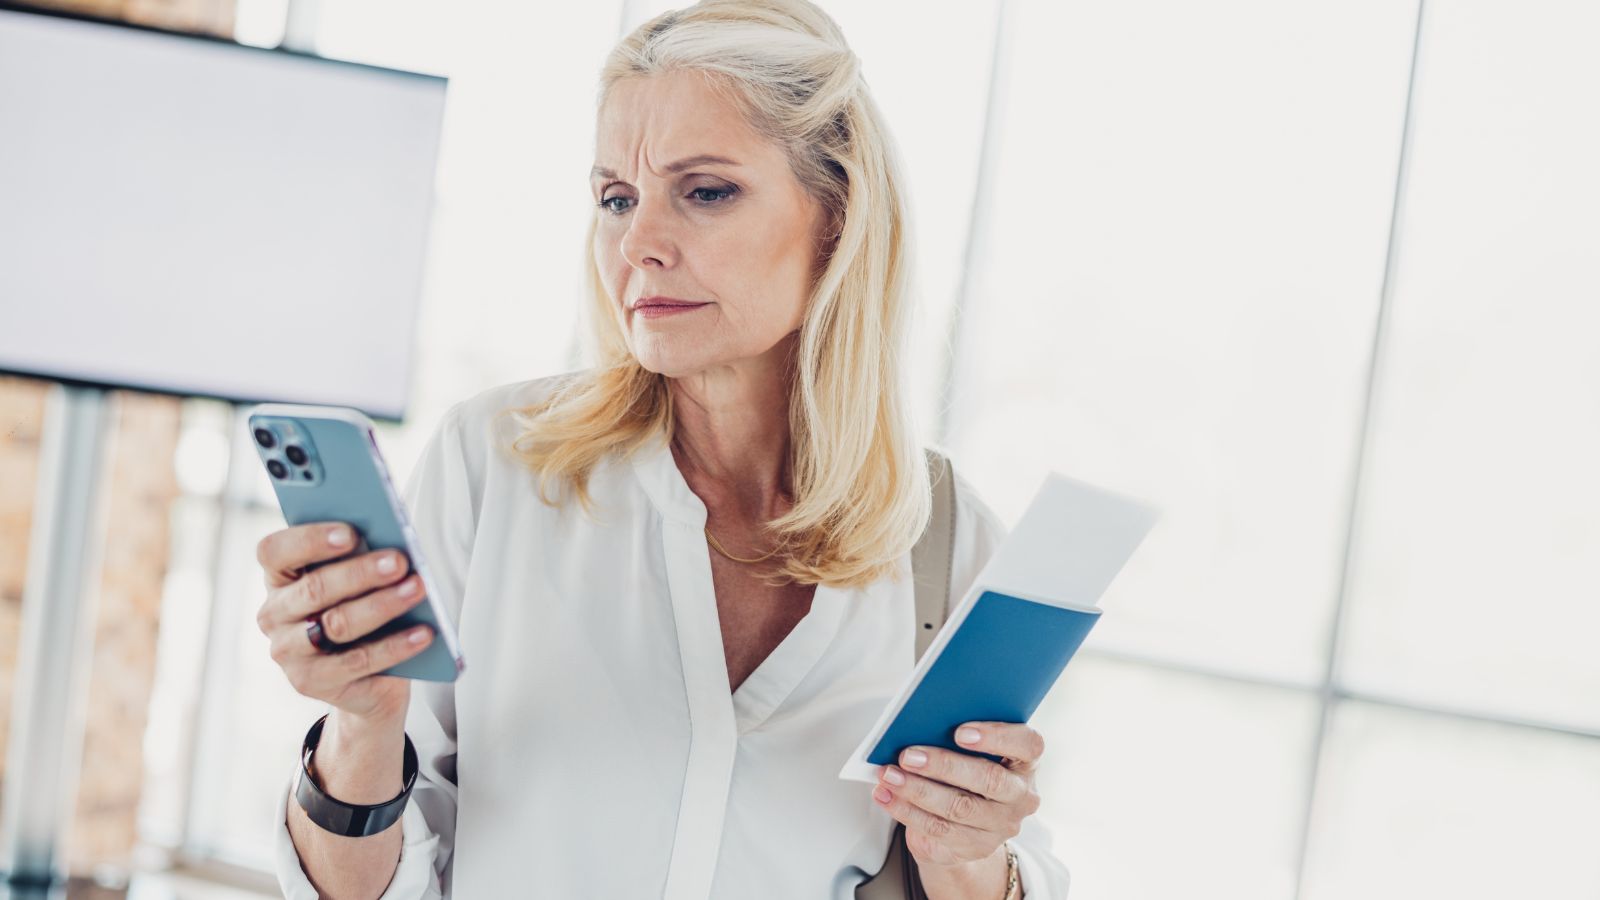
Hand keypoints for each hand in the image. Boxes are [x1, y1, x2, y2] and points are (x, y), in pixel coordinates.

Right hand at [255, 521, 434, 723]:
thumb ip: (359, 557)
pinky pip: (358, 662)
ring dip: (382, 605)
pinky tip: (423, 633)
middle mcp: (274, 615)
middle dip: (361, 573)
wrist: (364, 677)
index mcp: (279, 578)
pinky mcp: (311, 683)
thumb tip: (391, 541)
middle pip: (314, 589)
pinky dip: (395, 646)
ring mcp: (289, 652)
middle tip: (399, 561)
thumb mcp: (354, 580)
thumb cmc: (359, 608)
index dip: (310, 540)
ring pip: (336, 625)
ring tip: (417, 589)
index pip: (275, 551)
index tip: (350, 532)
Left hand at [872, 721, 1043, 871]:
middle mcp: (1021, 795)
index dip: (996, 736)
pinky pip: (938, 830)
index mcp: (1026, 761)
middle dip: (944, 766)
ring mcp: (1001, 826)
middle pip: (989, 779)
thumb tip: (921, 722)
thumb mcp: (972, 749)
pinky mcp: (976, 847)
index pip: (1028, 744)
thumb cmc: (967, 768)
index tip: (959, 732)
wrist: (967, 823)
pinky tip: (886, 795)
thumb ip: (960, 735)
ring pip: (959, 808)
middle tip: (908, 755)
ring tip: (889, 775)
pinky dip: (906, 810)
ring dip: (918, 790)